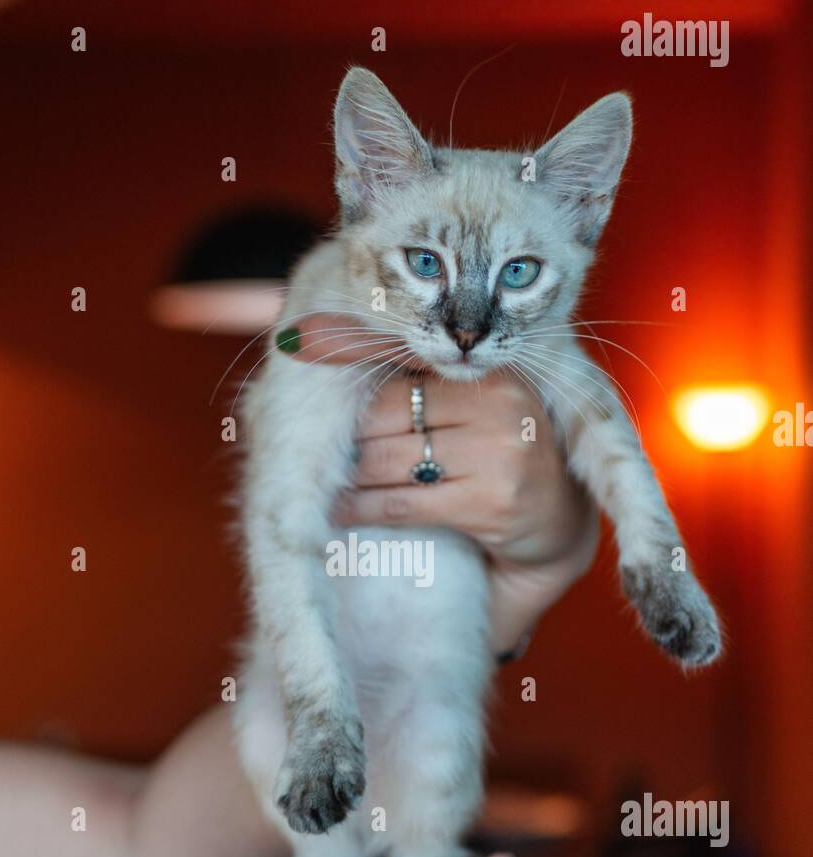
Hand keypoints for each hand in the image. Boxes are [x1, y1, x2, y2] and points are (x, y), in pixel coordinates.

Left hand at [282, 314, 598, 654]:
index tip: (318, 397)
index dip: (356, 391)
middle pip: (388, 418)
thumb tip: (302, 334)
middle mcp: (501, 406)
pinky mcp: (490, 504)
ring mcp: (498, 455)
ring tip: (329, 483)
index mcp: (494, 372)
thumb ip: (406, 372)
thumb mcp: (470, 405)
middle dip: (353, 441)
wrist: (556, 522)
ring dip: (349, 478)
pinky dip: (360, 509)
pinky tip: (341, 512)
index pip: (400, 372)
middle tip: (329, 455)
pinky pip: (400, 503)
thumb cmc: (496, 454)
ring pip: (388, 462)